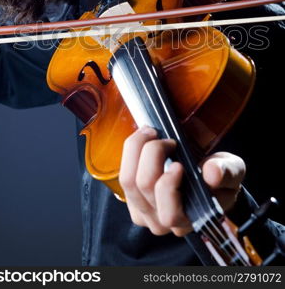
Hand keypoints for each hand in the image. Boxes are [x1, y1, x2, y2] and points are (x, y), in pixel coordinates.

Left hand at [119, 126, 245, 236]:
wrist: (208, 181)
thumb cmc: (220, 179)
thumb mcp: (233, 171)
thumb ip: (227, 172)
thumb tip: (212, 172)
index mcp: (189, 219)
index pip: (170, 213)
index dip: (169, 185)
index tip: (180, 163)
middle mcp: (163, 222)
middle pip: (143, 187)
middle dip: (152, 154)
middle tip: (167, 139)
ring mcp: (144, 212)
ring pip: (128, 180)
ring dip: (136, 149)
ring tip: (152, 133)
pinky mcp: (132, 200)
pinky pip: (123, 176)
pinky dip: (130, 153)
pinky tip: (143, 141)